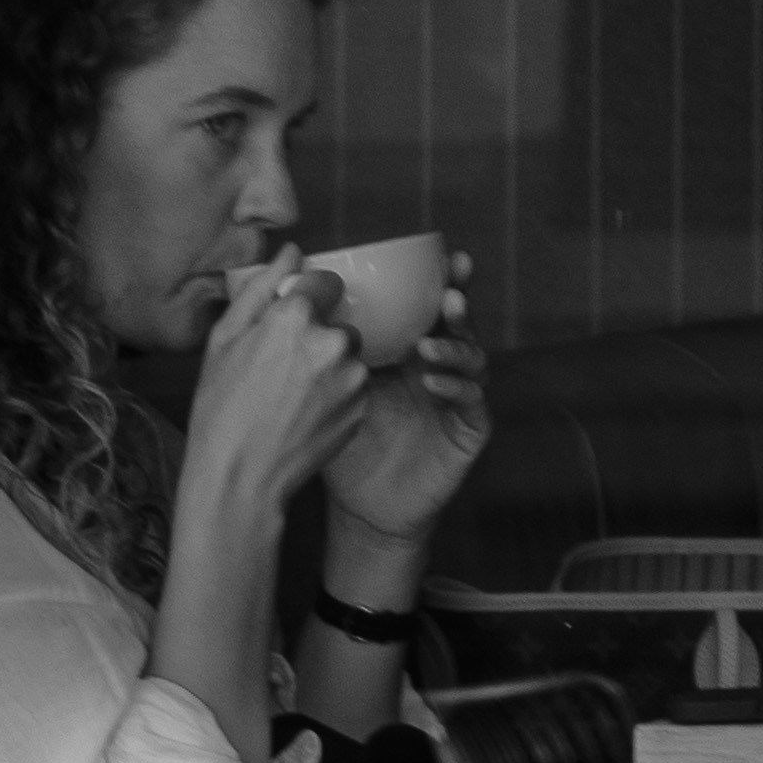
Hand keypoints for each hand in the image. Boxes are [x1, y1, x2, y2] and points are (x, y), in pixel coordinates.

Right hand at [178, 251, 369, 521]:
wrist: (240, 478)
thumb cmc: (220, 408)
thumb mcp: (224, 341)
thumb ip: (261, 289)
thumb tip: (292, 250)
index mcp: (295, 317)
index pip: (327, 283)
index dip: (310, 300)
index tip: (293, 322)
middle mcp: (332, 341)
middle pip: (339, 323)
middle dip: (319, 338)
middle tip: (284, 370)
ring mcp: (352, 377)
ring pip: (349, 357)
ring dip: (331, 368)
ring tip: (294, 398)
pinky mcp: (362, 408)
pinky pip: (355, 388)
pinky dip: (338, 396)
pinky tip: (307, 416)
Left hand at [319, 275, 490, 546]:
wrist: (362, 506)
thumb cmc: (340, 442)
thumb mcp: (323, 385)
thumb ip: (314, 338)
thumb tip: (288, 278)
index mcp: (408, 351)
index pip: (430, 308)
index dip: (442, 281)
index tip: (444, 256)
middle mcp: (439, 368)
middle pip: (459, 324)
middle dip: (460, 299)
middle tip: (452, 285)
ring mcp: (457, 399)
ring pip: (473, 359)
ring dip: (456, 344)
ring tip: (429, 342)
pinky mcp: (468, 432)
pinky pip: (473, 403)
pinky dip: (456, 388)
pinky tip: (432, 383)